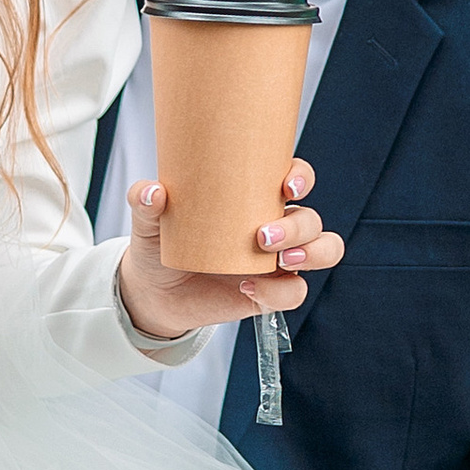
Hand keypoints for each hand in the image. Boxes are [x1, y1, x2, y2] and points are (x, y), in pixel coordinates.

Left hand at [116, 161, 342, 344]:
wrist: (155, 292)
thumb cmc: (160, 244)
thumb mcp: (148, 222)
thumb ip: (145, 201)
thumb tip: (153, 191)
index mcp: (254, 197)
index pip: (294, 178)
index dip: (301, 177)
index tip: (288, 186)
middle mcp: (275, 224)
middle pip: (311, 218)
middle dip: (299, 226)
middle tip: (263, 236)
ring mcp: (277, 260)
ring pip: (324, 250)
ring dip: (313, 252)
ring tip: (281, 261)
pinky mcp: (272, 292)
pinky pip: (295, 292)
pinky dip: (278, 292)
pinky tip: (247, 289)